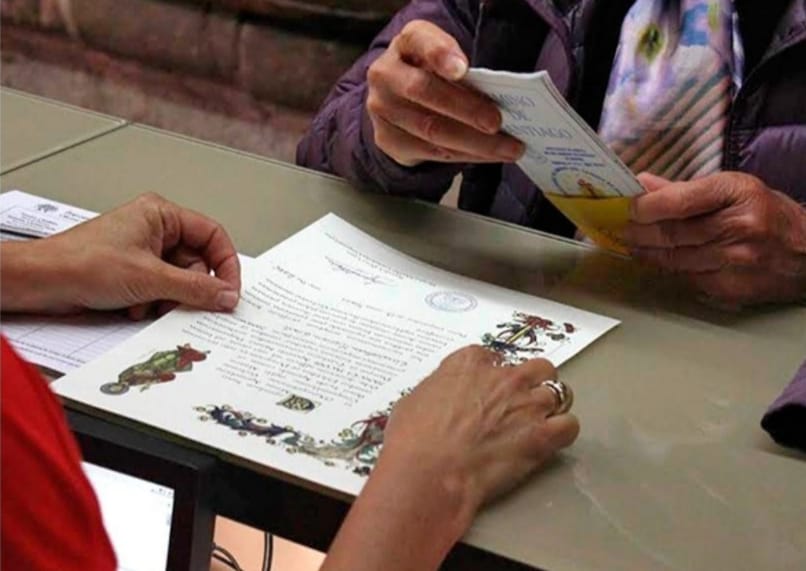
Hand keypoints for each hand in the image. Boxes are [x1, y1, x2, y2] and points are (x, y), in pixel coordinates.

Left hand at [1, 193, 240, 315]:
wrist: (41, 281)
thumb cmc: (81, 262)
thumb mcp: (150, 277)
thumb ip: (195, 288)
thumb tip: (226, 295)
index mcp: (161, 214)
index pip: (212, 235)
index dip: (225, 264)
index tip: (230, 291)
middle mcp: (155, 230)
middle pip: (197, 263)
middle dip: (189, 289)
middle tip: (188, 305)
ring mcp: (144, 252)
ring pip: (179, 281)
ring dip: (168, 299)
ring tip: (148, 303)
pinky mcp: (134, 272)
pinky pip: (162, 290)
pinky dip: (153, 303)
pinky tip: (135, 306)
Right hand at [321, 346, 578, 570]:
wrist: (427, 471)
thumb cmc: (411, 439)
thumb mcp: (414, 400)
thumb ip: (438, 391)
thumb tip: (441, 400)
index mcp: (469, 363)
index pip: (492, 357)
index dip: (491, 375)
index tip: (484, 391)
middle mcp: (504, 376)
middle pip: (537, 367)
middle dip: (533, 383)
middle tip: (519, 405)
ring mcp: (527, 404)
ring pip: (559, 392)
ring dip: (549, 408)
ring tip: (536, 426)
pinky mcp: (542, 435)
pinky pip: (570, 425)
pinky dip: (562, 433)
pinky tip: (550, 443)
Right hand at [366, 20, 524, 166]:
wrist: (397, 98)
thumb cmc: (432, 73)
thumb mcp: (445, 58)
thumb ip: (463, 70)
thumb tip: (498, 100)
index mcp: (407, 43)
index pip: (419, 40)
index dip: (440, 54)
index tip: (462, 70)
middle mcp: (386, 73)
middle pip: (423, 91)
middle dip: (466, 109)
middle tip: (497, 123)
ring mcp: (381, 108)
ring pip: (430, 129)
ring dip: (474, 142)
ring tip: (507, 147)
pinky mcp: (386, 138)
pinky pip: (429, 152)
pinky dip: (464, 155)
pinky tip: (487, 156)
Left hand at [625, 172, 805, 306]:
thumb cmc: (769, 215)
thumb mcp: (734, 189)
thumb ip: (684, 189)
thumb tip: (642, 183)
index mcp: (738, 194)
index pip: (679, 202)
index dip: (646, 206)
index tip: (628, 207)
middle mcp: (738, 228)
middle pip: (671, 233)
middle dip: (639, 231)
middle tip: (623, 228)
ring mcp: (734, 262)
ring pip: (674, 258)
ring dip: (647, 252)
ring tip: (633, 244)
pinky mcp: (730, 287)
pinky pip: (687, 277)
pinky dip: (669, 267)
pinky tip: (658, 259)